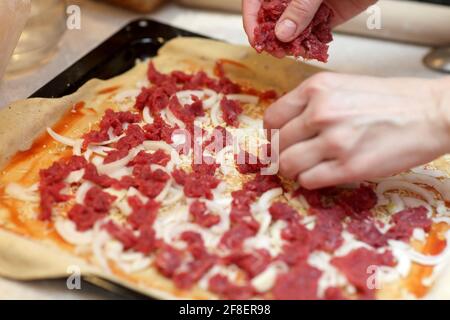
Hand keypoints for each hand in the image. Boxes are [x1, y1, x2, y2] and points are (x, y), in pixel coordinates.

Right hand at [243, 0, 376, 43]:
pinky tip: (308, 51)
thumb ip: (300, 6)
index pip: (256, 0)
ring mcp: (309, 7)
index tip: (255, 37)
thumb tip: (283, 32)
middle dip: (270, 36)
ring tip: (290, 53)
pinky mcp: (326, 18)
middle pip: (272, 18)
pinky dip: (309, 45)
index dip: (251, 19)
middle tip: (273, 50)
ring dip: (289, 44)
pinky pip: (313, 35)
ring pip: (291, 30)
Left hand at [265, 73, 449, 188]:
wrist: (432, 113)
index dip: (273, 134)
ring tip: (310, 167)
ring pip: (288, 165)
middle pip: (277, 144)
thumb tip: (284, 129)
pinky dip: (312, 180)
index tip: (280, 141)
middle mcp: (321, 112)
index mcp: (317, 88)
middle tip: (296, 157)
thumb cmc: (391, 100)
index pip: (272, 118)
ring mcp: (334, 141)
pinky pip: (309, 181)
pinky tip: (326, 173)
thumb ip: (311, 105)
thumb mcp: (343, 87)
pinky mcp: (349, 167)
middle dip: (283, 154)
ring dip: (295, 170)